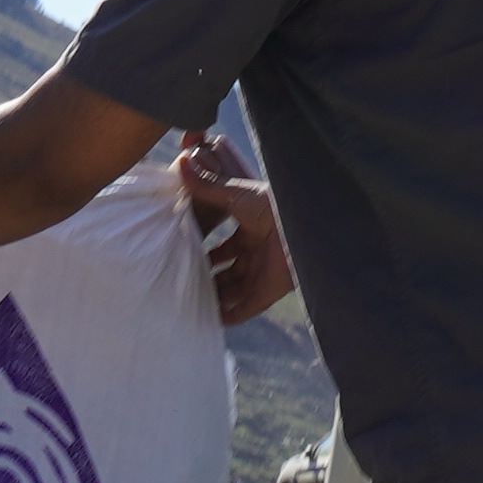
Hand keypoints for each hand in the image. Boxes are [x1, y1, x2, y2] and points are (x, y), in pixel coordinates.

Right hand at [178, 135, 290, 323]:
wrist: (301, 226)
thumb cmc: (273, 204)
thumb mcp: (235, 194)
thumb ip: (208, 186)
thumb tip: (181, 163)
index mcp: (253, 230)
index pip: (228, 245)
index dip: (209, 250)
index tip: (188, 254)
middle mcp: (258, 253)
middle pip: (230, 271)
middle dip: (210, 277)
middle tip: (185, 281)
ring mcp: (262, 274)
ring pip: (234, 291)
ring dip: (215, 297)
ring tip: (189, 301)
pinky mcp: (267, 292)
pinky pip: (245, 309)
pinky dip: (228, 316)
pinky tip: (210, 319)